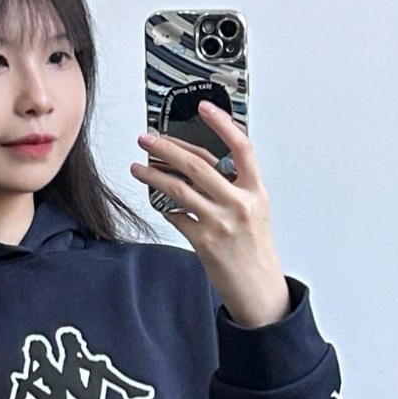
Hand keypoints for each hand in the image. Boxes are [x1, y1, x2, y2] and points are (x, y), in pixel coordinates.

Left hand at [130, 100, 290, 327]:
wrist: (260, 291)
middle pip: (197, 164)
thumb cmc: (256, 251)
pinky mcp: (204, 242)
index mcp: (255, 191)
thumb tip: (200, 164)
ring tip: (137, 167)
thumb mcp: (255, 211)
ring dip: (153, 174)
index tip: (203, 107)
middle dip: (166, 147)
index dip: (222, 123)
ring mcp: (221, 223)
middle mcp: (239, 203)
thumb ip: (234, 187)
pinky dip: (163, 206)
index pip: (241, 147)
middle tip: (147, 139)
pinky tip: (155, 200)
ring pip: (178, 188)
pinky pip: (175, 216)